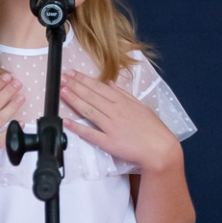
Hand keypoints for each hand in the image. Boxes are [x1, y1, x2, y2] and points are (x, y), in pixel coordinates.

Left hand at [61, 69, 181, 173]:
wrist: (160, 149)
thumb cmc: (153, 129)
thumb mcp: (141, 106)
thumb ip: (124, 94)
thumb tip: (110, 83)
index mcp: (123, 102)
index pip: (99, 87)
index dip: (83, 79)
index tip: (72, 73)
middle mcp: (115, 112)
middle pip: (91, 96)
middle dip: (75, 85)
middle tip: (62, 77)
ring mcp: (111, 127)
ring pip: (89, 110)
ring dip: (74, 100)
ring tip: (62, 91)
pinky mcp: (108, 142)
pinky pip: (90, 133)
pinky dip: (77, 127)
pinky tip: (67, 121)